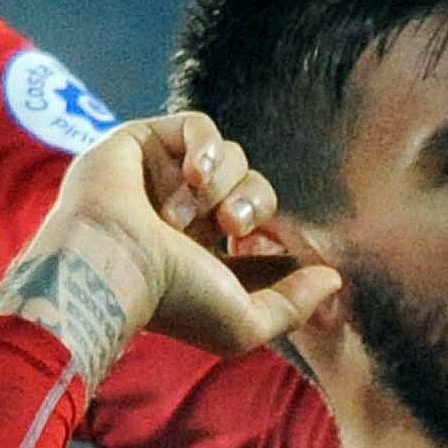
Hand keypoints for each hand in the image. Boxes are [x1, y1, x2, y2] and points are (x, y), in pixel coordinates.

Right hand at [0, 114, 345, 382]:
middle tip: (229, 226)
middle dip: (252, 206)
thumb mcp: (246, 323)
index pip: (261, 231)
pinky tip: (194, 175)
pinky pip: (198, 124)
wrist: (113, 266)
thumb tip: (333, 279)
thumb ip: (295, 306)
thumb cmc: (172, 301)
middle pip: (255, 188)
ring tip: (185, 214)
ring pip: (231, 157)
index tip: (265, 251)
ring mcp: (163, 176)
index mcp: (205, 255)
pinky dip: (206, 146)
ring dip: (222, 184)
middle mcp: (185, 214)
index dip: (273, 236)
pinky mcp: (144, 140)